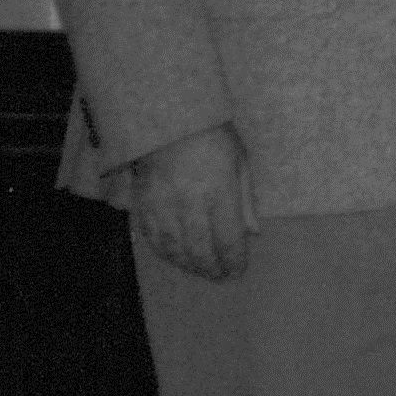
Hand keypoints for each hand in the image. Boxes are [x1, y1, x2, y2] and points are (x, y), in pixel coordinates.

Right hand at [129, 123, 255, 280]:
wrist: (167, 119)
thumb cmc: (212, 137)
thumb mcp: (240, 161)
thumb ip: (246, 200)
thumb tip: (253, 234)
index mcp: (220, 192)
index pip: (228, 240)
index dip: (234, 261)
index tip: (237, 271)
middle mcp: (191, 204)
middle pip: (201, 251)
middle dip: (212, 268)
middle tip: (219, 276)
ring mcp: (164, 207)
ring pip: (175, 250)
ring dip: (189, 265)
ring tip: (200, 269)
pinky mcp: (143, 205)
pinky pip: (152, 239)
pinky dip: (165, 253)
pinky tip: (175, 257)